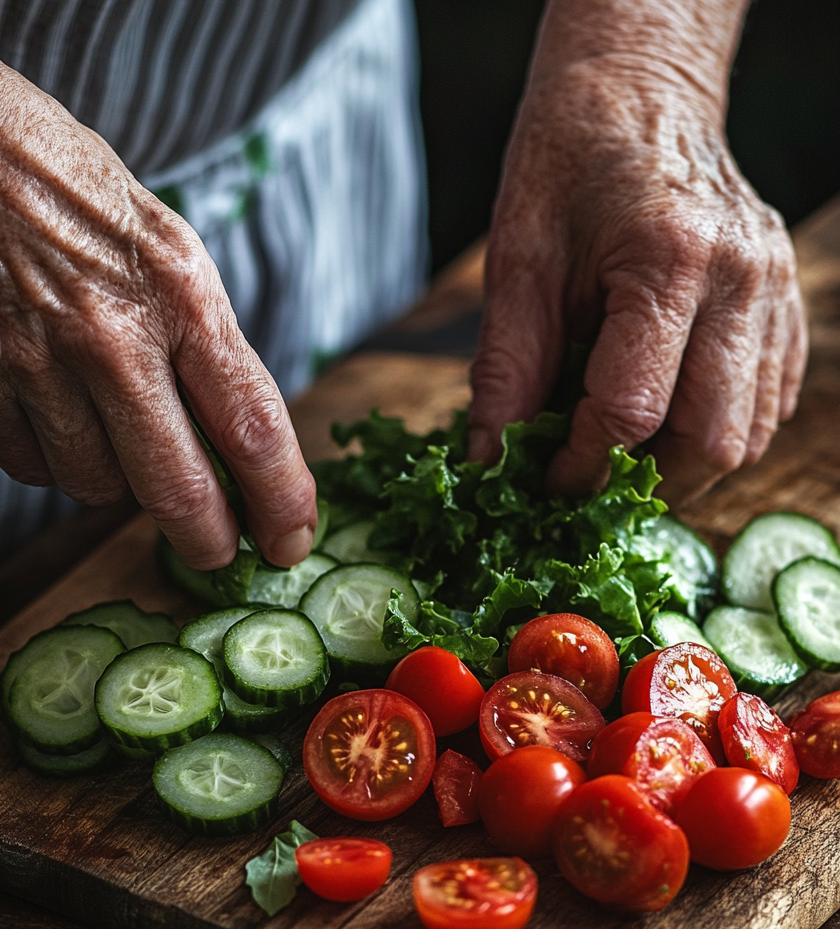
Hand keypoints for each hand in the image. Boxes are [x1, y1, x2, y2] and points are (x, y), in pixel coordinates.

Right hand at [0, 1, 315, 567]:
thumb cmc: (58, 182)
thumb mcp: (163, 242)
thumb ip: (201, 342)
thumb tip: (233, 443)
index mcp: (176, 290)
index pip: (252, 425)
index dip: (282, 500)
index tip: (291, 540)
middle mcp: (107, 333)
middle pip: (177, 487)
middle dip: (209, 538)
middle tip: (218, 550)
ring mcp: (29, 363)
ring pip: (98, 488)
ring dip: (119, 481)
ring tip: (108, 423)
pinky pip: (31, 467)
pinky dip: (52, 457)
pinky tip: (50, 405)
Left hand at [469, 39, 806, 505]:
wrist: (640, 95)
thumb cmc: (570, 164)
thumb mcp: (518, 261)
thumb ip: (506, 371)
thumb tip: (490, 464)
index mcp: (669, 260)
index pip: (632, 412)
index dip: (581, 466)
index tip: (545, 485)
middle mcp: (740, 280)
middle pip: (710, 441)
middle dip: (643, 484)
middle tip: (587, 485)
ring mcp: (775, 292)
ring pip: (747, 435)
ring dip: (682, 467)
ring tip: (623, 456)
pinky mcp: (785, 304)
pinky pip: (768, 403)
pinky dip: (716, 430)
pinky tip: (667, 416)